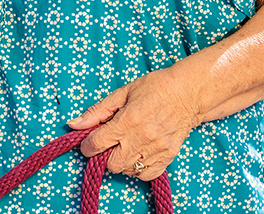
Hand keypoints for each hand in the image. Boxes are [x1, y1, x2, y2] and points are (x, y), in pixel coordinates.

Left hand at [68, 68, 199, 180]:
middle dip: (104, 155)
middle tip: (110, 143)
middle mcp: (140, 138)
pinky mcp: (168, 156)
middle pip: (110, 163)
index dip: (87, 145)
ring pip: (127, 170)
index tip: (89, 142)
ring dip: (121, 161)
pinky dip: (139, 169)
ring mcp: (156, 149)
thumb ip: (97, 111)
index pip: (96, 144)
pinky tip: (138, 155)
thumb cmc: (155, 88)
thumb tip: (74, 124)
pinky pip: (146, 175)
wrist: (188, 93)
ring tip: (126, 146)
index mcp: (127, 120)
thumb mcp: (123, 92)